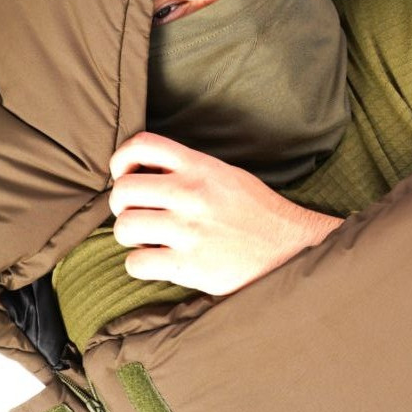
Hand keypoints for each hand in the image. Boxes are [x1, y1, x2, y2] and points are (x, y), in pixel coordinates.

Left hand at [109, 132, 342, 294]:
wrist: (290, 248)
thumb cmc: (257, 212)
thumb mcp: (226, 175)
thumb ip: (187, 169)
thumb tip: (143, 173)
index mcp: (200, 167)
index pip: (141, 145)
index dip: (121, 160)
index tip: (125, 176)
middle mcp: (191, 194)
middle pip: (123, 190)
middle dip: (122, 206)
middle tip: (138, 215)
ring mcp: (189, 231)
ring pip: (124, 228)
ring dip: (130, 237)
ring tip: (149, 241)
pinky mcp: (190, 265)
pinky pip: (136, 264)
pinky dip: (140, 265)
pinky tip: (158, 262)